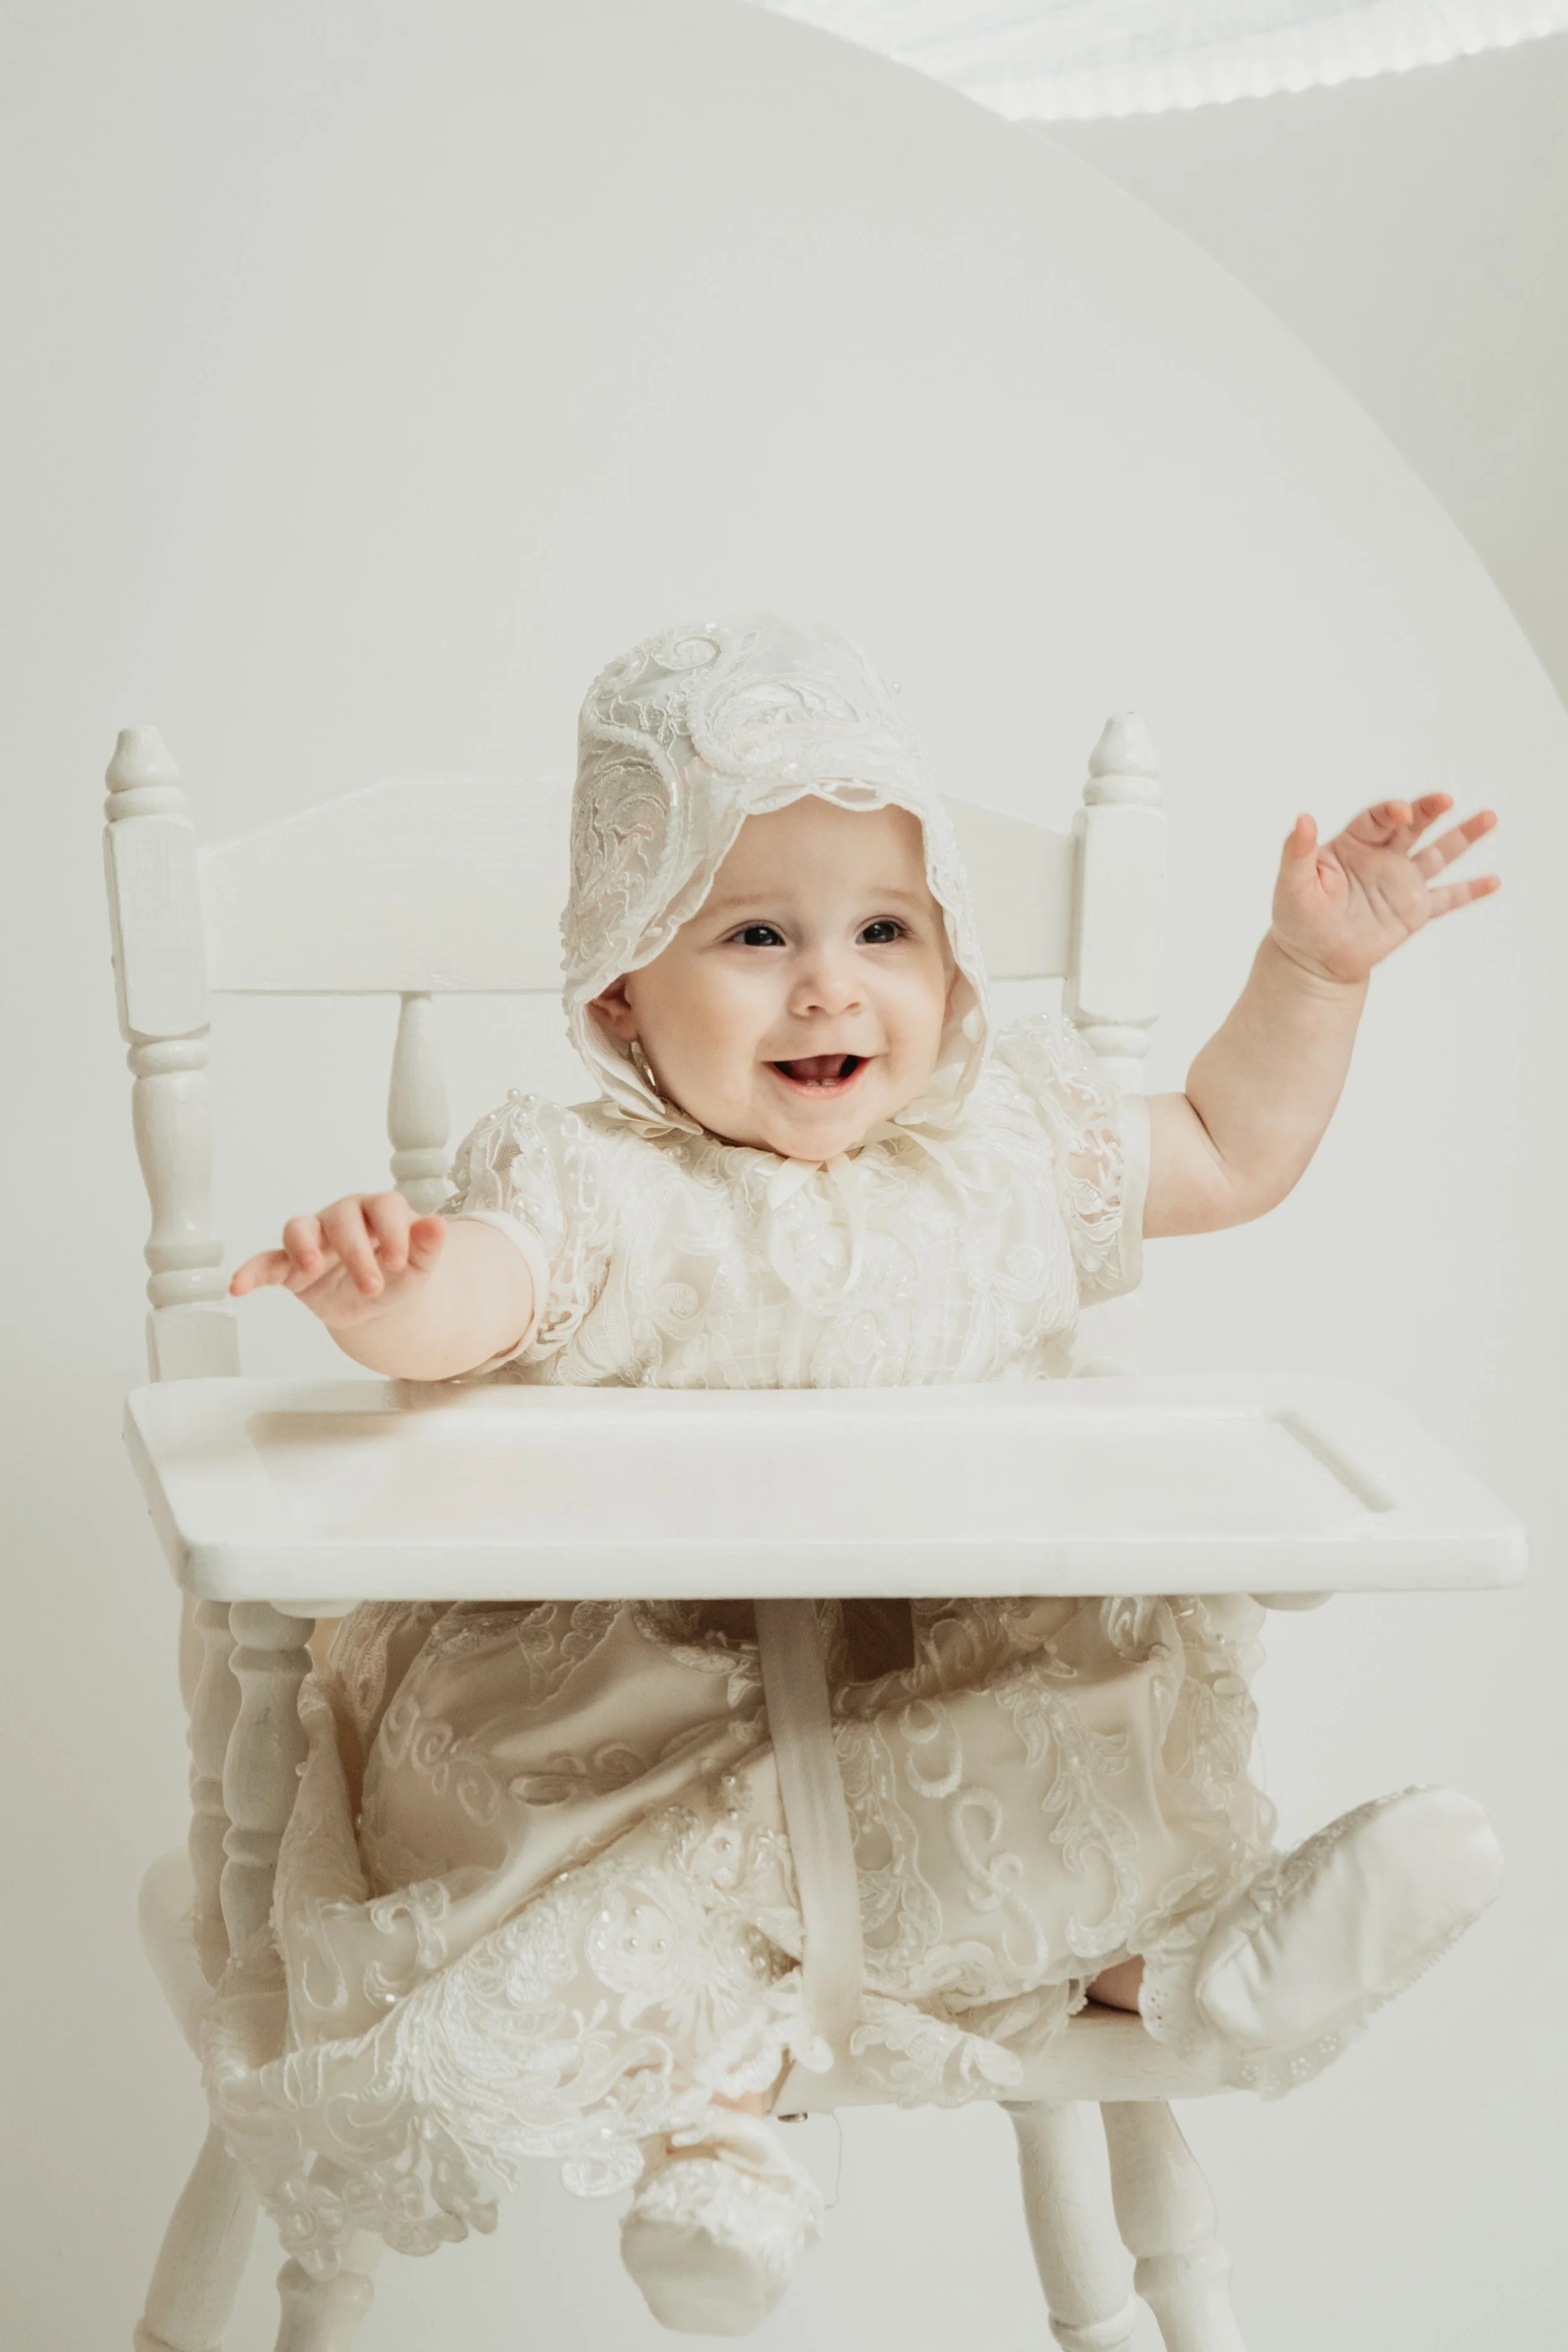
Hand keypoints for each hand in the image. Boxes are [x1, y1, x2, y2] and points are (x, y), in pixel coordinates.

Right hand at [230, 1192, 446, 1328]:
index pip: (384, 1205)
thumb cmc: (397, 1276)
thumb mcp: (418, 1269)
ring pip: (299, 1227)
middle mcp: (343, 1217)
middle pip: (343, 1218)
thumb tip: (438, 1224)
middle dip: (356, 1251)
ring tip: (311, 1268)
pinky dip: (251, 1272)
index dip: (391, 1230)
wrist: (376, 1303)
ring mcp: (314, 1239)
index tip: (399, 1261)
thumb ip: (428, 1249)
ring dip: (303, 1245)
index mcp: (379, 1212)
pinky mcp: (290, 1265)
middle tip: (372, 1286)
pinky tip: (238, 1286)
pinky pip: (266, 1262)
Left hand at [1268, 795, 1498, 986]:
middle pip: (1413, 826)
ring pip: (1439, 854)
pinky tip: (1494, 881)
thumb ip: (1297, 851)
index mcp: (1354, 844)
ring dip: (1464, 836)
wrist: (1312, 960)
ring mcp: (1402, 882)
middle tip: (1446, 800)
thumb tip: (1302, 818)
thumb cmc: (1297, 918)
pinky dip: (1470, 891)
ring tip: (1489, 817)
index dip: (1391, 812)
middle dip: (1429, 810)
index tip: (1401, 812)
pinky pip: (1447, 898)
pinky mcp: (1414, 911)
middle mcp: (1383, 857)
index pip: (1377, 819)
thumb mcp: (1292, 883)